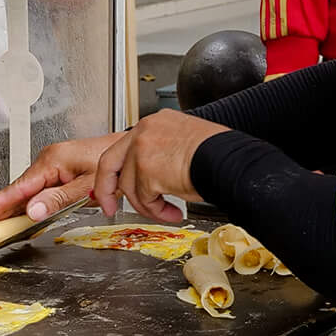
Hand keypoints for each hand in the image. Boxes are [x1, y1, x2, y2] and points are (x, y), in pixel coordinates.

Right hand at [0, 132, 119, 224]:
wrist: (130, 153)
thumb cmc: (114, 165)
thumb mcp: (86, 186)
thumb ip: (57, 199)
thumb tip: (31, 211)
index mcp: (51, 161)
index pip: (16, 188)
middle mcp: (47, 160)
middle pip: (17, 190)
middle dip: (0, 211)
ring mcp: (52, 164)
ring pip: (27, 190)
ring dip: (14, 209)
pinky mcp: (58, 169)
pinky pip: (37, 188)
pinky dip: (28, 203)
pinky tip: (21, 216)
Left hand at [92, 110, 226, 223]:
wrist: (228, 160)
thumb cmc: (218, 154)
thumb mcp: (184, 144)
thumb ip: (160, 154)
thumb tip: (149, 177)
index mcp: (154, 124)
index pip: (122, 147)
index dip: (115, 171)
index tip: (113, 186)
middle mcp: (143, 132)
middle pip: (109, 164)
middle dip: (107, 191)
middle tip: (110, 208)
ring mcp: (142, 150)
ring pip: (130, 188)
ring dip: (148, 206)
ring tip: (167, 212)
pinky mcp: (146, 171)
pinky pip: (144, 199)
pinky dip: (156, 211)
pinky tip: (172, 212)